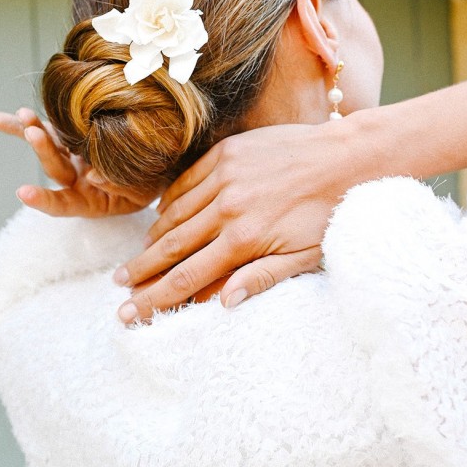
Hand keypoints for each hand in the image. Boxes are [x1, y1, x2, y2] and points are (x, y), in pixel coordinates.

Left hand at [0, 108, 153, 216]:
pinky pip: (45, 130)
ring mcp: (70, 159)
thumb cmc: (150, 185)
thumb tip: (93, 177)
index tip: (23, 193)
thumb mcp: (141, 192)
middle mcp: (74, 181)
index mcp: (89, 200)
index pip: (63, 203)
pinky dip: (21, 124)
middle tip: (33, 132)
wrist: (156, 169)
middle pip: (55, 167)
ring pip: (49, 146)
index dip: (45, 200)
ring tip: (22, 116)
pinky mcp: (68, 139)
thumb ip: (120, 188)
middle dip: (42, 149)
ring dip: (33, 131)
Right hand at [113, 64, 466, 321]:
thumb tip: (221, 303)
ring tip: (135, 260)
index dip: (155, 297)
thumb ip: (261, 278)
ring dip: (151, 240)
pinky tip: (161, 217)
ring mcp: (223, 176)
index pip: (187, 276)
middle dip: (140, 273)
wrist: (348, 158)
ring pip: (173, 214)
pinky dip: (170, 202)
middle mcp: (226, 208)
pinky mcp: (226, 153)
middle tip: (118, 291)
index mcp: (244, 240)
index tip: (129, 313)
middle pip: (171, 247)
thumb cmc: (331, 214)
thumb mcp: (304, 257)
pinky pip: (186, 182)